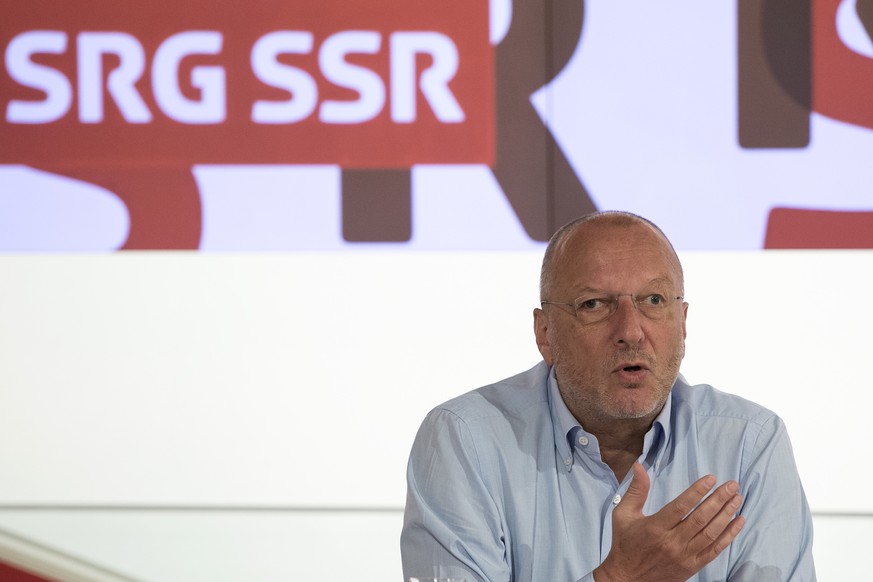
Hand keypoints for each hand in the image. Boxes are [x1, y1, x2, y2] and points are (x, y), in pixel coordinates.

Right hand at [594, 462, 744, 581]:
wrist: (627, 579)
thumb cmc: (625, 544)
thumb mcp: (623, 514)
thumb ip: (635, 490)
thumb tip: (639, 466)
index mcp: (655, 528)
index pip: (681, 506)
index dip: (697, 491)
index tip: (711, 479)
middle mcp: (672, 542)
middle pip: (700, 518)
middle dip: (719, 500)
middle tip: (732, 485)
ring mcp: (684, 556)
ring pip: (711, 533)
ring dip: (726, 515)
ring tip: (737, 499)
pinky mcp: (692, 566)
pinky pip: (715, 550)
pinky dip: (729, 535)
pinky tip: (738, 522)